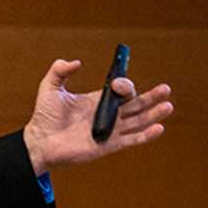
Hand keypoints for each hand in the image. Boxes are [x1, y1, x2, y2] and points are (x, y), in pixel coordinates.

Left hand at [22, 59, 172, 175]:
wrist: (39, 142)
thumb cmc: (44, 117)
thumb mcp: (50, 88)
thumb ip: (59, 71)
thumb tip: (75, 62)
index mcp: (98, 100)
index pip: (120, 91)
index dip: (124, 85)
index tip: (117, 84)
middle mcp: (107, 114)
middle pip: (136, 104)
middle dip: (151, 97)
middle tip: (165, 89)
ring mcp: (109, 131)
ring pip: (138, 121)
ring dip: (154, 114)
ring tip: (168, 106)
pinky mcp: (108, 146)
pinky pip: (131, 140)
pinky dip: (146, 135)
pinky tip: (159, 128)